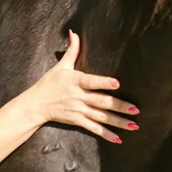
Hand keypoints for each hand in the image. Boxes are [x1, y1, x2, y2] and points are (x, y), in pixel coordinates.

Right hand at [24, 31, 138, 143]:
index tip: (117, 83)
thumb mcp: (61, 66)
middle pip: (101, 102)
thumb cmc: (49, 83)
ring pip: (101, 117)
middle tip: (135, 109)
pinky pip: (93, 128)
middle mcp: (78, 96)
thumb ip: (72, 50)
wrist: (36, 104)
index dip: (103, 82)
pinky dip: (106, 134)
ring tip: (133, 125)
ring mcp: (78, 110)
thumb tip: (74, 32)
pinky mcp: (77, 120)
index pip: (91, 81)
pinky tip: (118, 139)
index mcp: (75, 81)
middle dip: (118, 106)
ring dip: (117, 121)